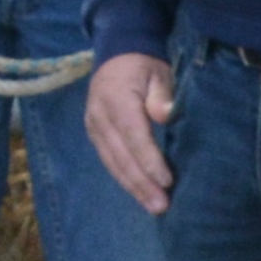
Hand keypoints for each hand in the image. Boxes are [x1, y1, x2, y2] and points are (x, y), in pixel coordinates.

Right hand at [84, 51, 175, 214]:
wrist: (117, 54)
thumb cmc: (144, 66)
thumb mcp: (158, 72)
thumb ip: (161, 94)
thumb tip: (164, 116)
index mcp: (116, 100)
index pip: (134, 135)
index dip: (149, 160)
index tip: (167, 180)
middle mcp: (99, 117)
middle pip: (121, 156)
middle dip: (142, 183)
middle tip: (161, 206)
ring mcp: (93, 127)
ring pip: (113, 163)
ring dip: (133, 187)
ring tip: (153, 206)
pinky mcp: (95, 135)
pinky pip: (109, 161)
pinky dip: (125, 178)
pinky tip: (140, 193)